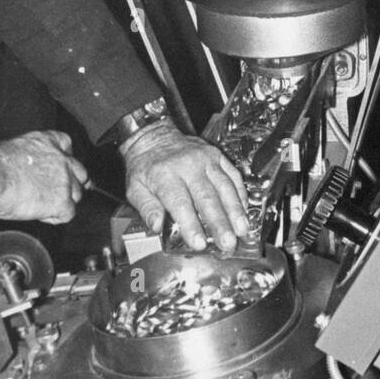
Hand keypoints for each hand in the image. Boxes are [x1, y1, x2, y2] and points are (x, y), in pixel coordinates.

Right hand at [0, 130, 88, 223]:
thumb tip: (30, 169)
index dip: (63, 160)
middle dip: (70, 183)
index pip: (67, 146)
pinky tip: (40, 214)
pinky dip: (55, 217)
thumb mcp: (16, 148)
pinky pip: (68, 214)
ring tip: (41, 205)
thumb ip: (32, 156)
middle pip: (79, 173)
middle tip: (56, 192)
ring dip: (63, 201)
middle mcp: (62, 159)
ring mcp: (65, 181)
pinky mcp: (62, 202)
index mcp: (49, 141)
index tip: (57, 168)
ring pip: (76, 194)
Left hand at [119, 121, 248, 251]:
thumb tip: (157, 226)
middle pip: (207, 197)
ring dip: (235, 210)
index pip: (180, 203)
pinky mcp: (217, 156)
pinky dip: (240, 194)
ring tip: (242, 230)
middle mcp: (188, 165)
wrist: (155, 136)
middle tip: (227, 243)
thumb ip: (146, 208)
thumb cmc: (146, 165)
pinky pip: (233, 175)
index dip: (191, 224)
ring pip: (224, 186)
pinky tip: (245, 210)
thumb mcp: (134, 187)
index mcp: (165, 174)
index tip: (198, 243)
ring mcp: (206, 159)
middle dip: (219, 223)